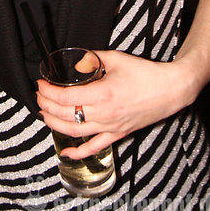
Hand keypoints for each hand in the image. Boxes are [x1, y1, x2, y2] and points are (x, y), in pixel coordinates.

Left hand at [36, 51, 192, 158]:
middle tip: (39, 96)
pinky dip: (78, 152)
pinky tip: (65, 152)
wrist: (170, 90)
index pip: (65, 98)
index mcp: (102, 94)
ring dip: (54, 124)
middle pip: (65, 115)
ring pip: (75, 132)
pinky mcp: (117, 134)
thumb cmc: (145, 73)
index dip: (48, 92)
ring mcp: (110, 127)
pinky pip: (94, 148)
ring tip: (44, 114)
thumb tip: (76, 62)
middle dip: (46, 105)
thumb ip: (92, 59)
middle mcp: (104, 114)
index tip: (41, 84)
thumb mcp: (115, 58)